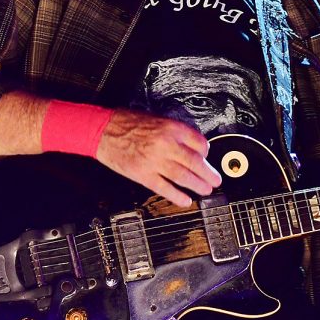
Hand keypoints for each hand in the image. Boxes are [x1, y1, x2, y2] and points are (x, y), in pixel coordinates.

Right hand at [95, 109, 221, 207]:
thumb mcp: (157, 119)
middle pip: (195, 162)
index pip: (199, 142)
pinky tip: (185, 200)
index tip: (207, 157)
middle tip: (216, 180)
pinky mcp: (143, 175)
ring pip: (183, 177)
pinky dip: (177, 196)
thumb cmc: (127, 123)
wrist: (103, 130)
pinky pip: (164, 188)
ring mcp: (154, 161)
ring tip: (206, 190)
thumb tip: (192, 146)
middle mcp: (166, 145)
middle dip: (208, 174)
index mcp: (171, 128)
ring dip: (197, 185)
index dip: (206, 152)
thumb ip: (175, 133)